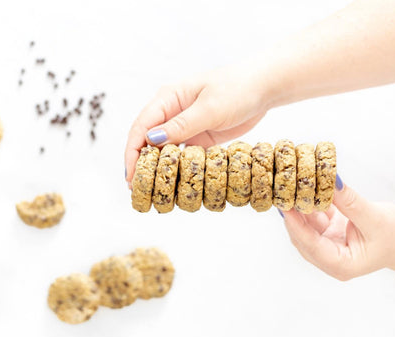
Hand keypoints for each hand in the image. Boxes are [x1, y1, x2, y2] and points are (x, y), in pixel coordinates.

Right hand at [124, 63, 278, 185]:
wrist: (264, 87)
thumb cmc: (237, 89)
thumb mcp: (210, 108)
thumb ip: (182, 124)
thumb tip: (152, 138)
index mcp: (168, 98)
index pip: (142, 127)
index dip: (133, 151)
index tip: (130, 173)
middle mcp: (171, 112)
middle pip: (147, 140)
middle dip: (139, 163)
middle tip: (135, 188)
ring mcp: (184, 125)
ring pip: (162, 149)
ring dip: (155, 168)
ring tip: (150, 190)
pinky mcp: (197, 136)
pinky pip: (181, 155)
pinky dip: (174, 168)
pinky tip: (172, 182)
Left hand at [282, 174, 394, 292]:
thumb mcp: (375, 218)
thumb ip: (350, 202)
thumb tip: (330, 182)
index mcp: (340, 264)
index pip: (310, 244)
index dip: (295, 224)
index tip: (284, 205)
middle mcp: (328, 258)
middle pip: (302, 235)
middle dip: (293, 214)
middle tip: (283, 191)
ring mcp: (326, 245)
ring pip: (305, 225)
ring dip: (299, 206)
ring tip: (290, 186)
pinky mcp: (327, 232)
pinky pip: (312, 217)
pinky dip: (309, 203)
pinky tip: (304, 188)